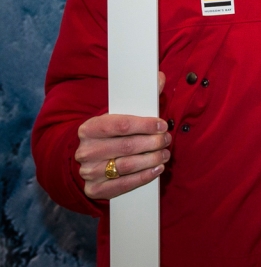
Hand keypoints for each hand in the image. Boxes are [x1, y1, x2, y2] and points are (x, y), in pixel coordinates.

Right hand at [75, 73, 170, 198]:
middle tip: (167, 140)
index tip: (162, 124)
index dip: (145, 125)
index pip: (120, 125)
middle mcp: (86, 151)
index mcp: (89, 128)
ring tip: (165, 154)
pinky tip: (157, 170)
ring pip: (126, 166)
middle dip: (153, 142)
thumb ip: (140, 99)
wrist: (87, 161)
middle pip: (126, 146)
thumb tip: (160, 77)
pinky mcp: (94, 189)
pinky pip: (122, 185)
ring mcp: (88, 172)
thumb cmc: (109, 135)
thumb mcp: (118, 116)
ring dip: (151, 160)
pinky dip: (143, 177)